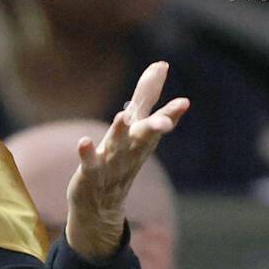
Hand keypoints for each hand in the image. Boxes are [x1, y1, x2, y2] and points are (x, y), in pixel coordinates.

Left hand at [65, 61, 188, 261]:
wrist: (101, 204)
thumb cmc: (121, 157)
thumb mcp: (135, 124)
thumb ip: (147, 94)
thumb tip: (162, 64)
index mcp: (143, 138)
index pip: (159, 124)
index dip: (171, 114)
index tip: (184, 103)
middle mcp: (131, 150)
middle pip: (145, 136)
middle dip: (155, 127)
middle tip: (165, 122)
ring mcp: (112, 162)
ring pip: (117, 146)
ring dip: (120, 132)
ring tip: (122, 116)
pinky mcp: (91, 173)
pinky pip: (89, 162)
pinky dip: (87, 152)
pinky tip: (84, 141)